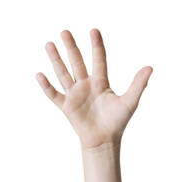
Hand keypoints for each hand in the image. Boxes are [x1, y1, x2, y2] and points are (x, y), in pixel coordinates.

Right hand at [36, 28, 151, 148]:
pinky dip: (46, 86)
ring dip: (56, 60)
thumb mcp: (130, 102)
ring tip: (49, 44)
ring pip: (64, 73)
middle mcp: (86, 85)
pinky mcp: (67, 107)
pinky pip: (54, 95)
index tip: (94, 31)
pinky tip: (39, 74)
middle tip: (65, 32)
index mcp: (100, 82)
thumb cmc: (117, 123)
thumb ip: (138, 84)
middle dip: (71, 47)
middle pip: (77, 62)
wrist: (105, 142)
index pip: (99, 60)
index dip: (97, 46)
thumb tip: (150, 68)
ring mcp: (75, 95)